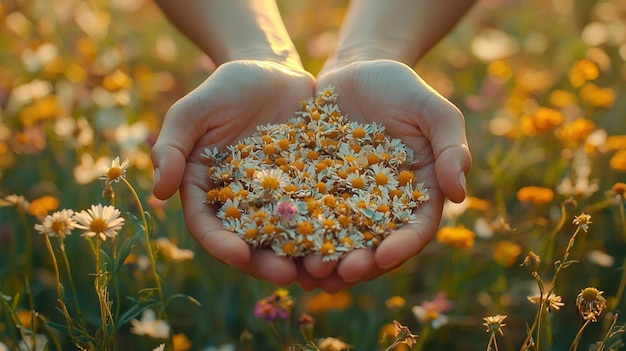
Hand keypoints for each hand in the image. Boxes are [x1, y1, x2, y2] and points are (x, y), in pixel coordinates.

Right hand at [151, 60, 314, 285]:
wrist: (275, 71)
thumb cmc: (228, 87)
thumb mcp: (195, 108)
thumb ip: (173, 144)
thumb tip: (159, 192)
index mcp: (207, 190)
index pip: (208, 225)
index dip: (221, 244)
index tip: (238, 256)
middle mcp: (242, 202)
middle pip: (250, 242)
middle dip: (265, 263)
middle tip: (286, 275)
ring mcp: (279, 198)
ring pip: (287, 236)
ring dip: (301, 257)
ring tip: (320, 270)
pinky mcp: (311, 188)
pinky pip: (321, 213)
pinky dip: (330, 231)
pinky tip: (346, 244)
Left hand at [301, 60, 471, 290]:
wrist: (354, 70)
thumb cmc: (400, 87)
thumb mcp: (432, 110)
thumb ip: (451, 147)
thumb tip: (459, 195)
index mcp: (418, 194)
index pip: (415, 228)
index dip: (402, 246)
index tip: (385, 257)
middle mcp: (382, 205)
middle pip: (375, 245)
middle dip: (360, 264)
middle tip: (341, 274)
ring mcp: (346, 201)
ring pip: (339, 239)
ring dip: (327, 261)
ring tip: (310, 272)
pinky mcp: (315, 190)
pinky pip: (307, 216)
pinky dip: (299, 235)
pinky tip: (284, 247)